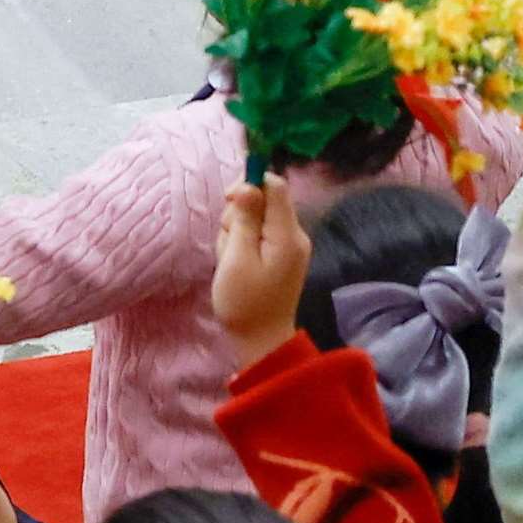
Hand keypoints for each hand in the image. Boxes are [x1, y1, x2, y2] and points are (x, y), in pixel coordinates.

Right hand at [212, 178, 310, 368]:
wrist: (261, 340)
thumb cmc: (244, 302)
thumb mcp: (236, 258)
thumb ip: (244, 220)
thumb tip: (248, 186)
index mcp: (287, 235)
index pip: (276, 186)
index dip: (249, 183)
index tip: (227, 201)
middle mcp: (295, 235)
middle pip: (265, 200)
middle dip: (239, 212)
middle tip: (229, 242)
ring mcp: (291, 246)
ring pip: (259, 216)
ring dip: (238, 229)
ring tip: (232, 257)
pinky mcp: (283, 254)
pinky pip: (261, 232)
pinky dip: (245, 241)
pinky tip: (238, 262)